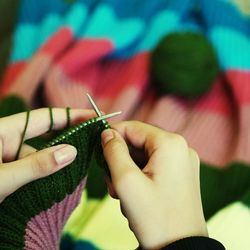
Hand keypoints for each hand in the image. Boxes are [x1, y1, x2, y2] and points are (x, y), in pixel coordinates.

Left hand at [0, 108, 94, 202]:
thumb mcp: (3, 179)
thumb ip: (36, 165)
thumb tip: (71, 152)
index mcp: (4, 131)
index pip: (44, 117)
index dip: (70, 115)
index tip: (93, 116)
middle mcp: (9, 140)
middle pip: (46, 133)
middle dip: (69, 136)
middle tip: (93, 137)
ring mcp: (9, 156)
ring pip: (41, 155)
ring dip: (57, 162)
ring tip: (80, 167)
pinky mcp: (11, 170)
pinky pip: (34, 168)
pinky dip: (46, 174)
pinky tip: (59, 181)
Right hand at [101, 121, 207, 248]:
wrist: (181, 249)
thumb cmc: (154, 217)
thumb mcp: (126, 181)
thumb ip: (113, 151)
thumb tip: (107, 133)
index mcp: (170, 143)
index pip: (132, 127)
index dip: (111, 136)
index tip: (97, 151)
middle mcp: (180, 147)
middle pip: (138, 142)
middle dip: (120, 160)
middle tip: (112, 182)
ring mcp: (182, 161)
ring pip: (143, 155)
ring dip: (128, 170)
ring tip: (123, 194)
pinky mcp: (181, 173)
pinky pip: (153, 165)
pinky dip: (139, 176)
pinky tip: (135, 195)